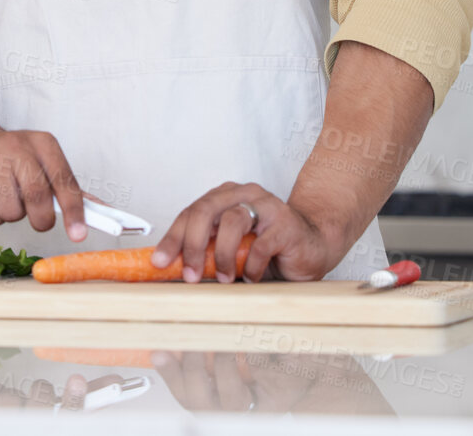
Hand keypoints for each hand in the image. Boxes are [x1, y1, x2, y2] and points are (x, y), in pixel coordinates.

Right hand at [0, 125, 88, 241]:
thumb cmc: (14, 160)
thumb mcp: (43, 163)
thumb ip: (68, 187)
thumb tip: (101, 212)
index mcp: (43, 143)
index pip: (64, 181)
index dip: (74, 211)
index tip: (78, 234)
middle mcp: (17, 147)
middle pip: (37, 196)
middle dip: (42, 219)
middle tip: (40, 220)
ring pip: (12, 212)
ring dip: (13, 216)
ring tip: (7, 199)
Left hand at [150, 182, 345, 283]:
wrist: (313, 245)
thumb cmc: (268, 248)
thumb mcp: (230, 249)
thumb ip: (206, 251)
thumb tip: (171, 269)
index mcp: (224, 197)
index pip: (190, 212)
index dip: (173, 237)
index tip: (160, 261)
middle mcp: (243, 195)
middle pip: (205, 211)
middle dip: (192, 245)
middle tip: (190, 274)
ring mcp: (266, 206)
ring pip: (232, 221)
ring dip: (223, 256)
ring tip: (225, 278)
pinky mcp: (285, 224)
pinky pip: (261, 244)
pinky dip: (252, 265)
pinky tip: (251, 277)